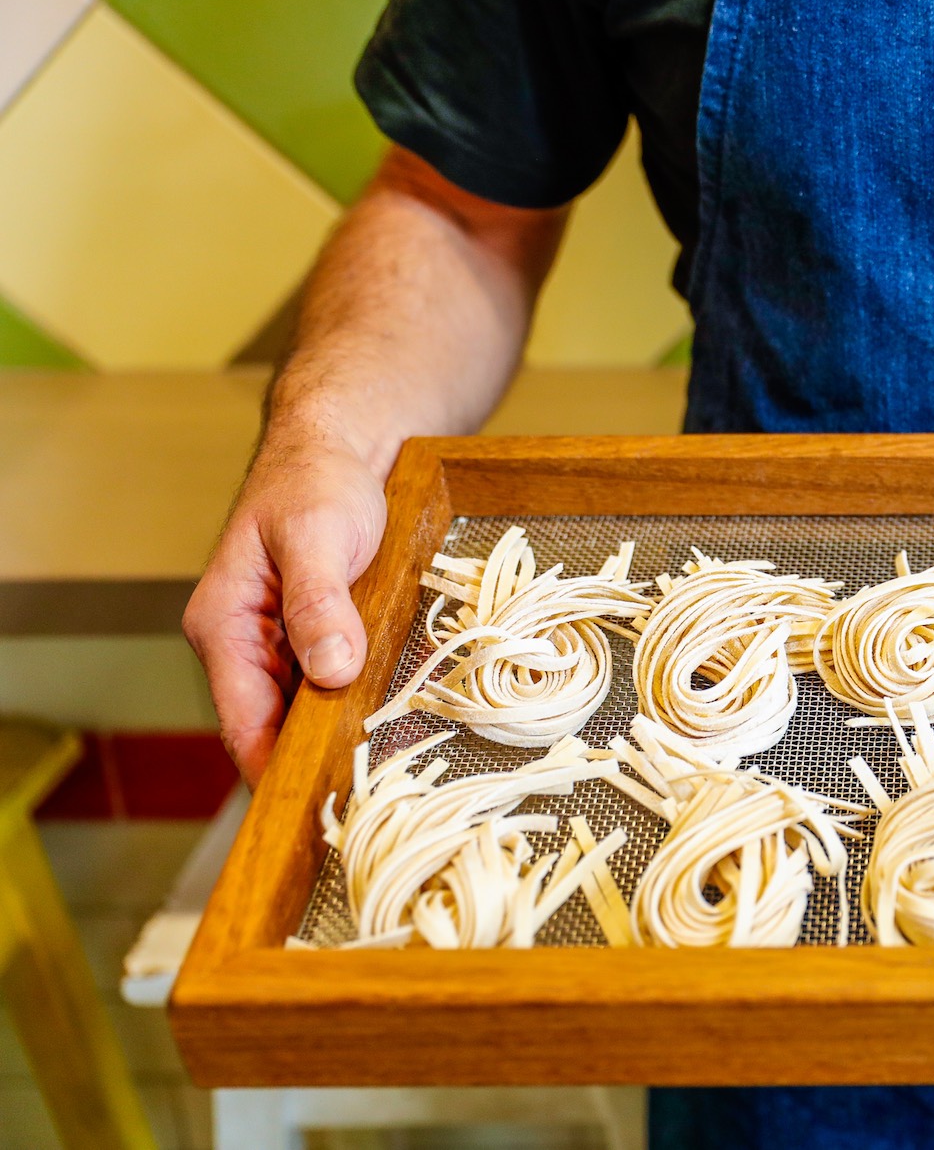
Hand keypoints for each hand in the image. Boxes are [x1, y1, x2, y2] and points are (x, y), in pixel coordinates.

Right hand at [183, 431, 388, 781]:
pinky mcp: (314, 633)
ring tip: (385, 772)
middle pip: (270, 722)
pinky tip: (392, 721)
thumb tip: (328, 673)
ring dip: (337, 733)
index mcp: (223, 624)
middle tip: (365, 798)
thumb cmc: (316, 481)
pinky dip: (354, 701)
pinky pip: (329, 682)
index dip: (272, 767)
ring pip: (303, 707)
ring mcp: (279, 640)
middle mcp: (243, 641)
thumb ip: (317, 603)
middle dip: (309, 760)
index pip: (240, 719)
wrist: (342, 445)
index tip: (313, 807)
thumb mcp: (318, 535)